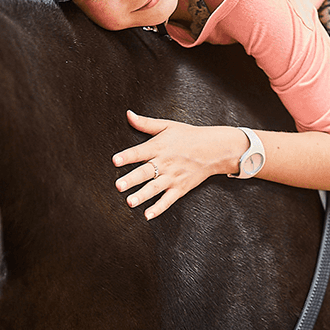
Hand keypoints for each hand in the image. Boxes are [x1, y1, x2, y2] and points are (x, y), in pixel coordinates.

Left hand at [112, 110, 244, 219]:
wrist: (214, 149)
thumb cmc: (188, 136)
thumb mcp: (167, 126)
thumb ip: (145, 123)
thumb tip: (128, 114)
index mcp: (159, 147)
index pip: (140, 152)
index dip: (127, 156)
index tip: (115, 160)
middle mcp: (165, 163)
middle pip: (146, 172)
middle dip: (132, 179)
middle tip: (119, 185)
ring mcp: (173, 177)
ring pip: (155, 188)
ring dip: (142, 195)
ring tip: (130, 202)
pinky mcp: (180, 188)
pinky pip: (168, 200)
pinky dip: (158, 208)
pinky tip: (148, 215)